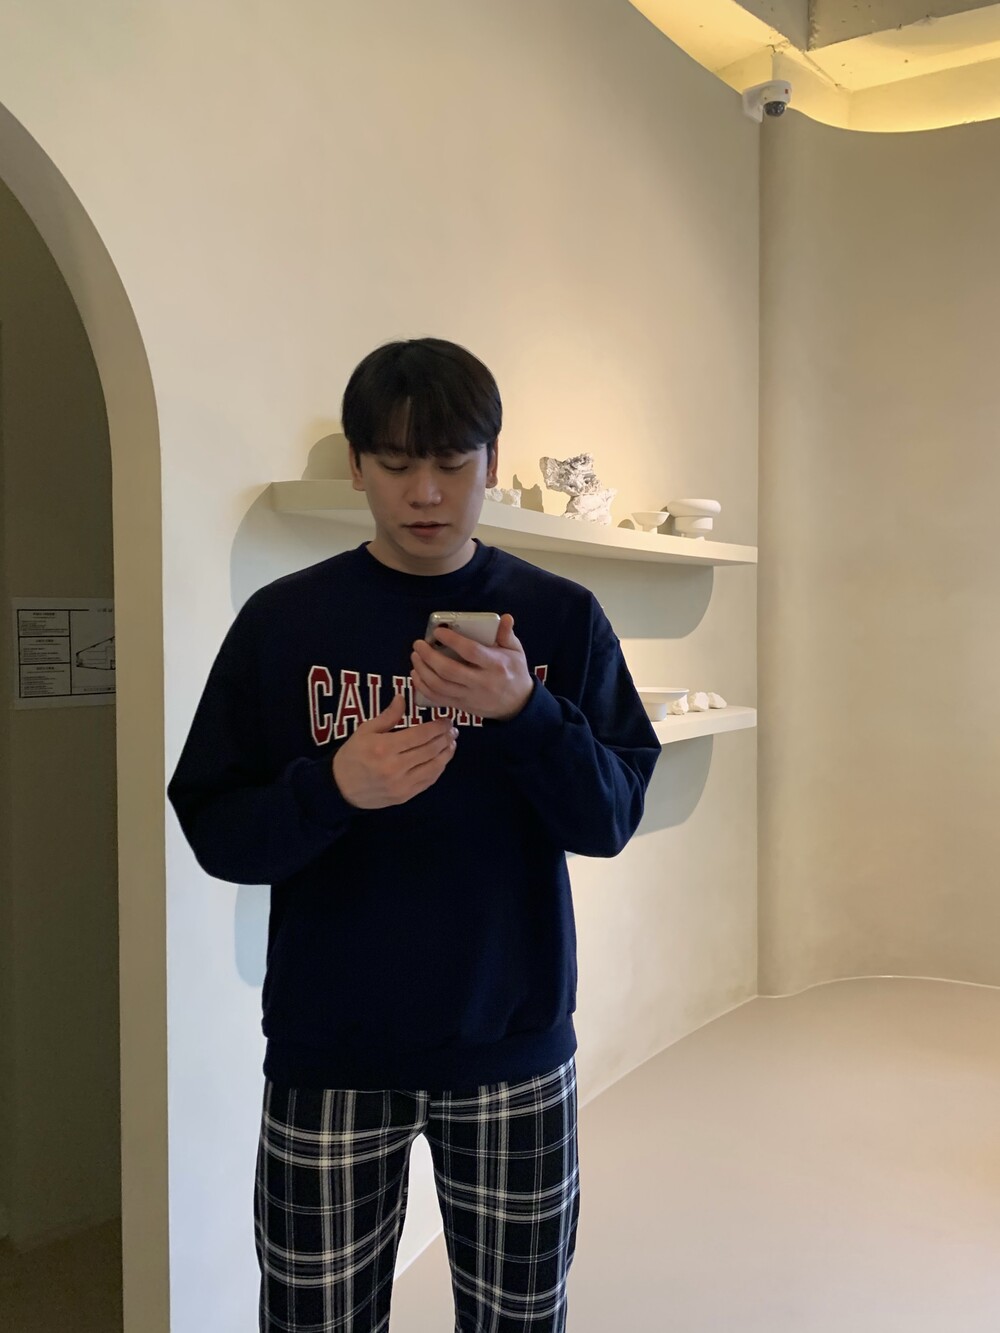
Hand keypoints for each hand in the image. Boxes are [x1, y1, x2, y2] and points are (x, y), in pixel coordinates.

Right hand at [332, 692, 456, 808]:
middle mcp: (396, 767)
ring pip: (434, 767)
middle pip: (431, 750)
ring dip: (447, 753)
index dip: (438, 726)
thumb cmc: (352, 755)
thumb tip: (403, 697)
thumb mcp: (365, 730)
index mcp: (385, 747)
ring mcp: (402, 784)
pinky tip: (442, 759)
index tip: (446, 719)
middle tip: (453, 729)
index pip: (421, 734)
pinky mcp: (405, 796)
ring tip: (452, 742)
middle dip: (445, 737)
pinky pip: (428, 781)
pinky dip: (439, 768)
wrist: (340, 788)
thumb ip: (388, 716)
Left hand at [410, 614, 533, 720]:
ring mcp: (469, 696)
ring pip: (439, 686)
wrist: (517, 704)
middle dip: (429, 656)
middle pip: (449, 670)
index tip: (438, 632)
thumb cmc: (514, 673)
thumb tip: (505, 618)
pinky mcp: (461, 706)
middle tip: (419, 644)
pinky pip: (438, 699)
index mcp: (495, 665)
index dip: (452, 640)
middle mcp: (481, 682)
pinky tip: (416, 674)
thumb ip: (507, 635)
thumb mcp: (516, 652)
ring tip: (415, 657)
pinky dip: (423, 687)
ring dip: (423, 670)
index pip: (471, 652)